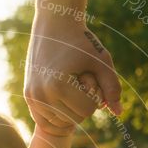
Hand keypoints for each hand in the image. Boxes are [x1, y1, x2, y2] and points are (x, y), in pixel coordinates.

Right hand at [24, 14, 121, 135]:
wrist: (54, 24)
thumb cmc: (81, 41)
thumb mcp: (101, 61)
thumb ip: (112, 87)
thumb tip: (119, 113)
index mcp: (58, 86)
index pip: (87, 110)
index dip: (95, 96)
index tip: (90, 77)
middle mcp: (41, 95)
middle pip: (74, 118)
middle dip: (83, 104)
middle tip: (81, 82)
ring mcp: (32, 97)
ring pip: (60, 123)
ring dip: (71, 110)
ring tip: (72, 89)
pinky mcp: (28, 97)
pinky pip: (45, 121)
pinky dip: (58, 116)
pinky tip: (64, 102)